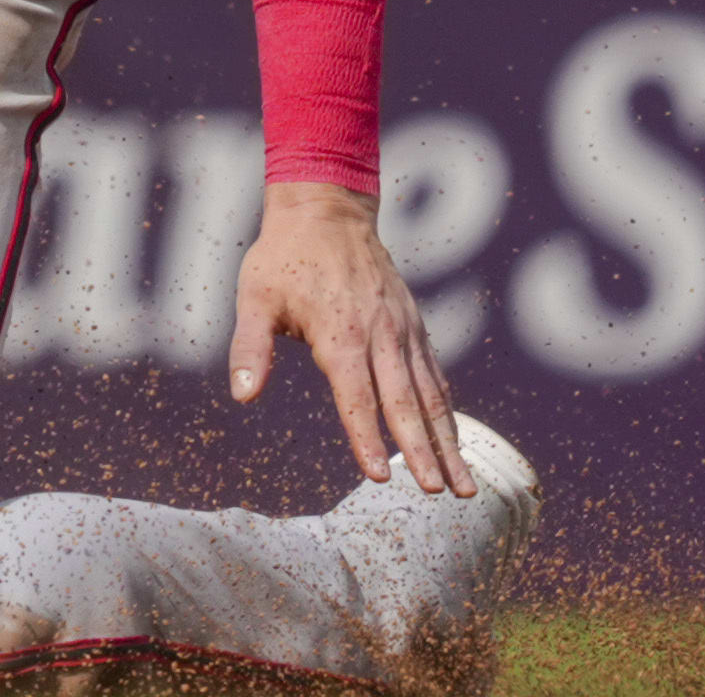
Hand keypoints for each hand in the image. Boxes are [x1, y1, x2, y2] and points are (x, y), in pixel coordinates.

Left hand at [229, 178, 470, 498]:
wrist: (326, 211)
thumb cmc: (282, 258)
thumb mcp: (254, 299)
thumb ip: (249, 349)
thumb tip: (242, 396)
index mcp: (340, 334)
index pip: (356, 397)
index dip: (367, 438)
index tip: (379, 477)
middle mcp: (381, 336)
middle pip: (405, 403)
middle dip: (424, 452)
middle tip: (439, 493)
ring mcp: (404, 331)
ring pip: (431, 395)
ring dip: (448, 442)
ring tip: (463, 487)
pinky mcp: (414, 326)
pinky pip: (435, 375)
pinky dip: (447, 411)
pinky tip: (454, 441)